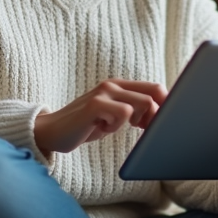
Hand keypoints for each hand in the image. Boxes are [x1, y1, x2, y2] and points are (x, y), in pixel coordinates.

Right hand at [34, 79, 167, 155]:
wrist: (52, 132)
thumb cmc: (86, 126)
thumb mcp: (113, 117)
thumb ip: (133, 111)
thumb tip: (161, 116)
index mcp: (120, 86)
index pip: (155, 87)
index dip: (166, 106)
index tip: (162, 125)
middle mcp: (113, 85)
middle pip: (154, 94)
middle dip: (156, 117)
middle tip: (141, 130)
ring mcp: (103, 93)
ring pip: (143, 103)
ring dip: (136, 121)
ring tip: (113, 126)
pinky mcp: (95, 104)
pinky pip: (123, 113)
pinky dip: (117, 126)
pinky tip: (101, 128)